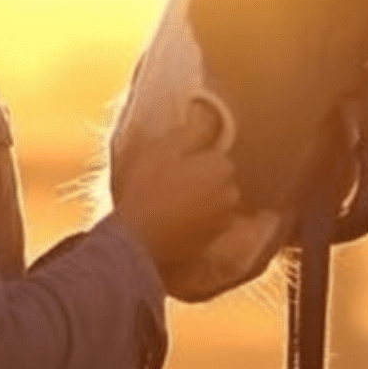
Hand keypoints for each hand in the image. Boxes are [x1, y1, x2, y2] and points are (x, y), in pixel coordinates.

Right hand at [111, 102, 240, 270]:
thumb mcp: (159, 150)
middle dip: (204, 183)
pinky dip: (198, 226)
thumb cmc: (147, 189)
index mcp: (220, 167)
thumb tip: (198, 124)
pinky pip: (208, 228)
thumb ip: (184, 134)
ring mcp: (223, 221)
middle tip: (173, 188)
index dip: (196, 163)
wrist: (137, 238)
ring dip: (203, 205)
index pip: (217, 160)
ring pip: (216, 206)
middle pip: (220, 183)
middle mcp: (229, 194)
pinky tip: (175, 226)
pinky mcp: (212, 243)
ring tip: (173, 209)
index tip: (176, 169)